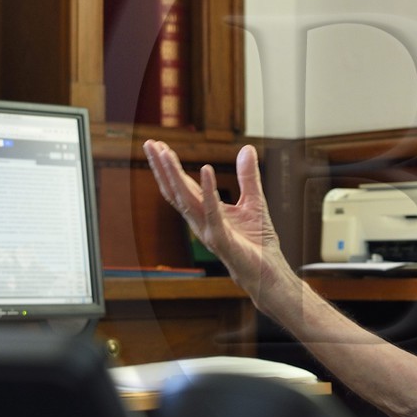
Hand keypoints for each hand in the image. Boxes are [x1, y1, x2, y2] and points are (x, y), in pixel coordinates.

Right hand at [142, 140, 292, 306]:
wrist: (267, 272)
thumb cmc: (257, 242)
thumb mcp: (254, 201)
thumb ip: (248, 176)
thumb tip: (247, 148)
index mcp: (204, 212)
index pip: (181, 186)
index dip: (168, 166)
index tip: (158, 145)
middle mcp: (200, 221)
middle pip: (175, 190)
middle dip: (162, 167)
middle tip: (149, 144)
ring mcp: (208, 230)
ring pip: (185, 199)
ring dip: (174, 175)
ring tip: (165, 152)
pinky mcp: (221, 238)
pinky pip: (212, 211)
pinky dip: (208, 190)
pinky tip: (206, 169)